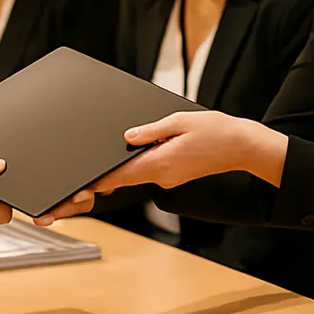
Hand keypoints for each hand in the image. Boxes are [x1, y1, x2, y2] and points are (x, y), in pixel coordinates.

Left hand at [37, 111, 280, 226]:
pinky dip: (136, 167)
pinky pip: (149, 171)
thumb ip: (151, 130)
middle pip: (122, 179)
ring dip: (119, 172)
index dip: (96, 182)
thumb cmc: (215, 131)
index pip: (119, 176)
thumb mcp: (180, 121)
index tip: (76, 189)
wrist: (242, 146)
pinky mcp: (174, 175)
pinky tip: (131, 156)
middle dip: (99, 182)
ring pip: (135, 175)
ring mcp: (169, 178)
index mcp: (160, 164)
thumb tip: (127, 136)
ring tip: (97, 169)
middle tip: (72, 191)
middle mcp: (162, 176)